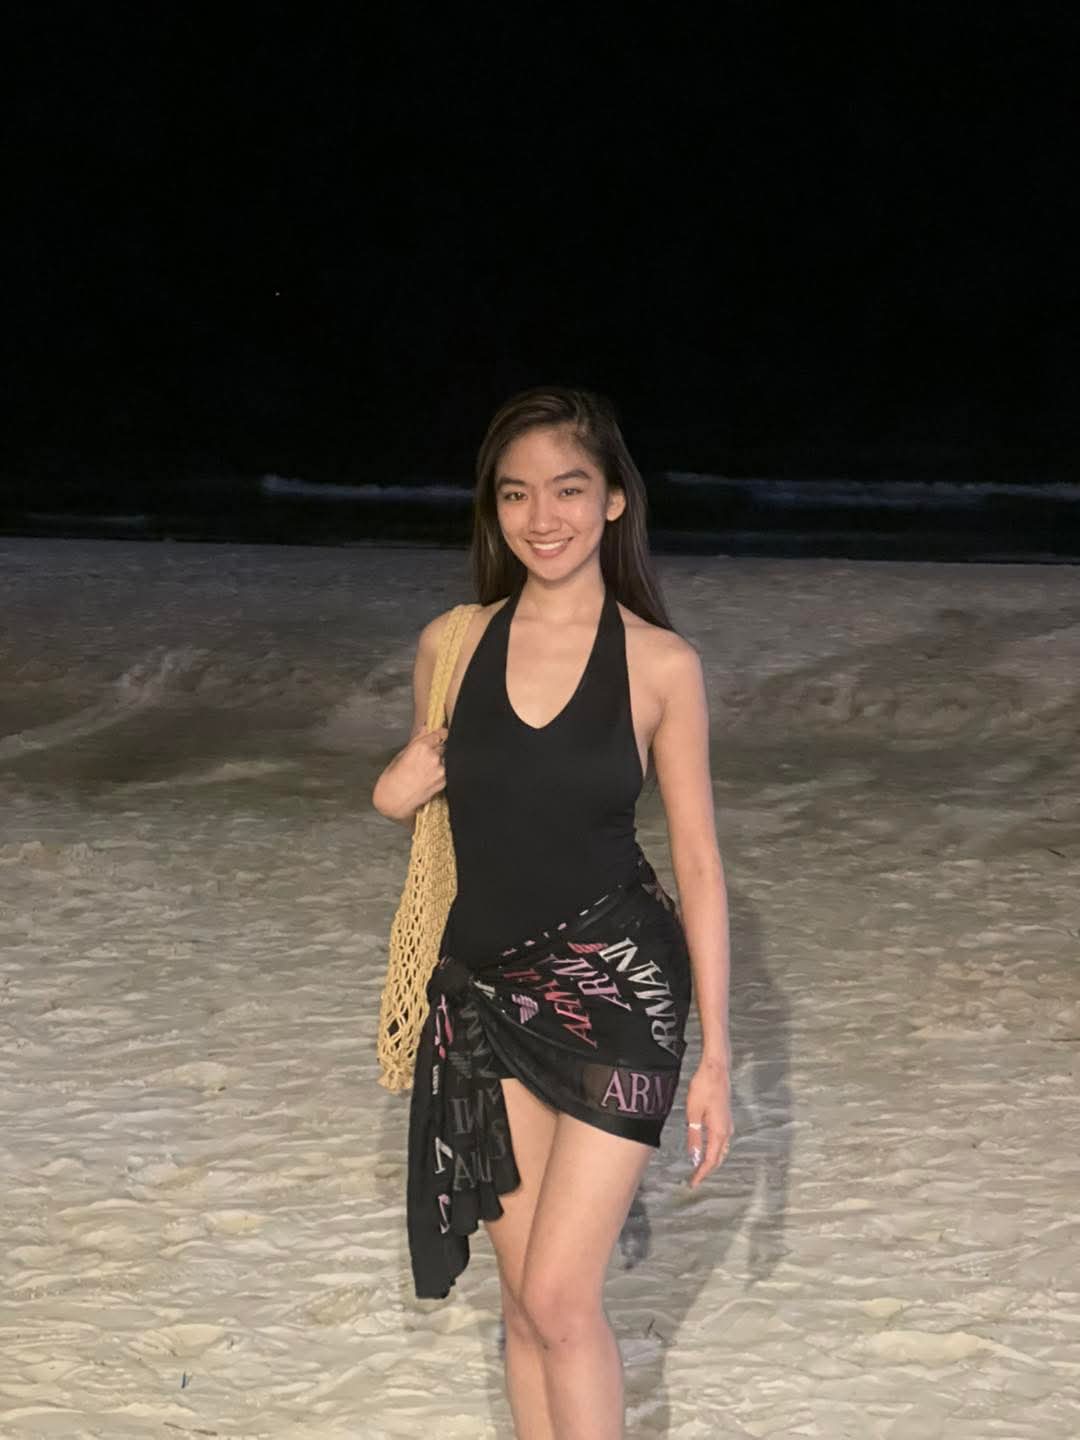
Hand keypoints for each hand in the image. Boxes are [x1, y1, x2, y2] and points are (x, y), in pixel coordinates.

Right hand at [375, 724, 448, 818]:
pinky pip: (447, 771)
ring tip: (428, 768)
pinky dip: (442, 771)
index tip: (440, 735)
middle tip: (428, 756)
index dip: (440, 734)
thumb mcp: (401, 755)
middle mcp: (434, 757)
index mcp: (422, 747)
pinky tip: (429, 776)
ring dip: (441, 761)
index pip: (441, 734)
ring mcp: (441, 771)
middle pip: (445, 746)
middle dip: (439, 748)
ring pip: (447, 759)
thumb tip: (425, 728)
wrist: (394, 801)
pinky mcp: (444, 782)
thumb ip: (417, 740)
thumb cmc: (392, 779)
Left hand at [685, 1059, 732, 1187]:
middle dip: (707, 1170)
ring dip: (712, 1161)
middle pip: (718, 1158)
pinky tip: (707, 1149)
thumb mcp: (693, 1114)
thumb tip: (694, 1158)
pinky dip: (715, 1150)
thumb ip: (695, 1137)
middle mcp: (727, 1131)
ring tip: (699, 1168)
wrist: (716, 1070)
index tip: (693, 1183)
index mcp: (719, 1132)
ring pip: (722, 1150)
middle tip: (694, 1179)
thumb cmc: (703, 1088)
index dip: (702, 1173)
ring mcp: (728, 1124)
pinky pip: (722, 1141)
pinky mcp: (726, 1118)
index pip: (710, 1160)